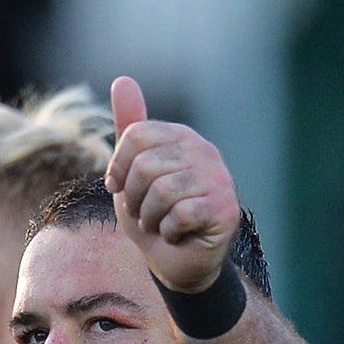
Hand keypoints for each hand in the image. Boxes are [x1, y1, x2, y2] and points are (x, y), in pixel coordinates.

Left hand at [104, 75, 240, 292]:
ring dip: (149, 219)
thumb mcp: (131, 173)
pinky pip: (179, 215)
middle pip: (144, 166)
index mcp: (180, 137)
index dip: (118, 168)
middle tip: (144, 213)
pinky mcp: (225, 208)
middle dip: (133, 200)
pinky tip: (177, 234)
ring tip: (159, 224)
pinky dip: (168, 232)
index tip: (119, 188)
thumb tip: (122, 79)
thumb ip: (130, 129)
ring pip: (161, 193)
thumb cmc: (153, 216)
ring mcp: (218, 179)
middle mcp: (204, 151)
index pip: (135, 136)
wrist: (178, 263)